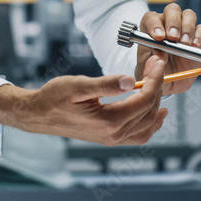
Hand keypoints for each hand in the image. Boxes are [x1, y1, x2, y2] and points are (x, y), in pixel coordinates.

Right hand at [0, 56, 168, 145]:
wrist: (38, 114)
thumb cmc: (53, 98)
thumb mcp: (79, 86)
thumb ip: (106, 84)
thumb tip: (131, 80)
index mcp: (109, 122)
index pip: (143, 99)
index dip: (154, 79)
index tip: (157, 62)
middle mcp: (113, 135)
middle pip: (149, 111)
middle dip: (158, 86)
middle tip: (157, 66)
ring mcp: (112, 139)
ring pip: (147, 126)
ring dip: (157, 105)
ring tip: (161, 85)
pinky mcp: (108, 138)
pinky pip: (138, 135)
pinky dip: (150, 124)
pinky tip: (154, 114)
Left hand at [135, 3, 200, 94]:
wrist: (169, 83)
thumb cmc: (156, 72)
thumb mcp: (149, 70)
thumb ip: (152, 61)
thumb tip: (159, 54)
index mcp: (151, 30)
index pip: (151, 18)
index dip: (154, 24)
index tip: (158, 37)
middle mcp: (167, 25)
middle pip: (172, 10)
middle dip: (173, 22)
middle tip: (173, 38)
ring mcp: (184, 29)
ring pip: (188, 15)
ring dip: (187, 28)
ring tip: (185, 43)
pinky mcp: (197, 38)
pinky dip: (199, 35)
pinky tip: (194, 46)